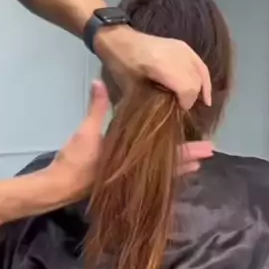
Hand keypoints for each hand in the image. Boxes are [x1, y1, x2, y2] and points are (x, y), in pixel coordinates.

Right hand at [47, 81, 213, 203]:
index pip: (168, 155)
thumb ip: (96, 107)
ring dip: (179, 166)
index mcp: (134, 161)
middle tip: (210, 153)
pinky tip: (168, 168)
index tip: (208, 148)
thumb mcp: (85, 132)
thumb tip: (98, 82)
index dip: (189, 151)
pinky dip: (163, 171)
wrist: (59, 186)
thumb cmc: (75, 161)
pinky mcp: (124, 181)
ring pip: (162, 174)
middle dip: (190, 159)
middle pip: (171, 167)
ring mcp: (131, 179)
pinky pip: (150, 176)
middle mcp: (137, 174)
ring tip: (197, 162)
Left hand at [95, 26, 211, 110]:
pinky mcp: (183, 46)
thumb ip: (154, 98)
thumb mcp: (132, 87)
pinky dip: (204, 78)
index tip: (178, 111)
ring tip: (201, 103)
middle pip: (195, 82)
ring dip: (200, 89)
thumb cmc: (121, 66)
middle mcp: (177, 55)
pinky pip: (200, 64)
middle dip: (191, 97)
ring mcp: (182, 48)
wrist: (120, 40)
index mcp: (162, 65)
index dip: (185, 103)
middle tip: (181, 107)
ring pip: (200, 73)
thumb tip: (172, 111)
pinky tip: (205, 91)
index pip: (186, 89)